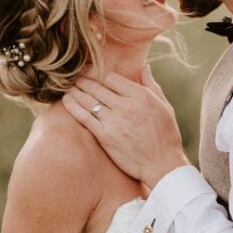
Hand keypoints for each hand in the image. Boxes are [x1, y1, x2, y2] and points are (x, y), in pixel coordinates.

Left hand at [62, 66, 189, 187]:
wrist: (162, 165)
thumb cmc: (166, 136)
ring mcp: (114, 121)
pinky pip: (85, 117)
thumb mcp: (165, 106)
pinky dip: (73, 107)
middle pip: (98, 87)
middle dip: (85, 81)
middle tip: (76, 77)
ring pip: (89, 100)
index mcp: (142, 96)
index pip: (113, 78)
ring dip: (76, 91)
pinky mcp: (105, 136)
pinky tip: (66, 100)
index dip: (103, 77)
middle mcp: (126, 106)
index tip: (97, 76)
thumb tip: (144, 68)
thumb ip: (152, 85)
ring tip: (69, 87)